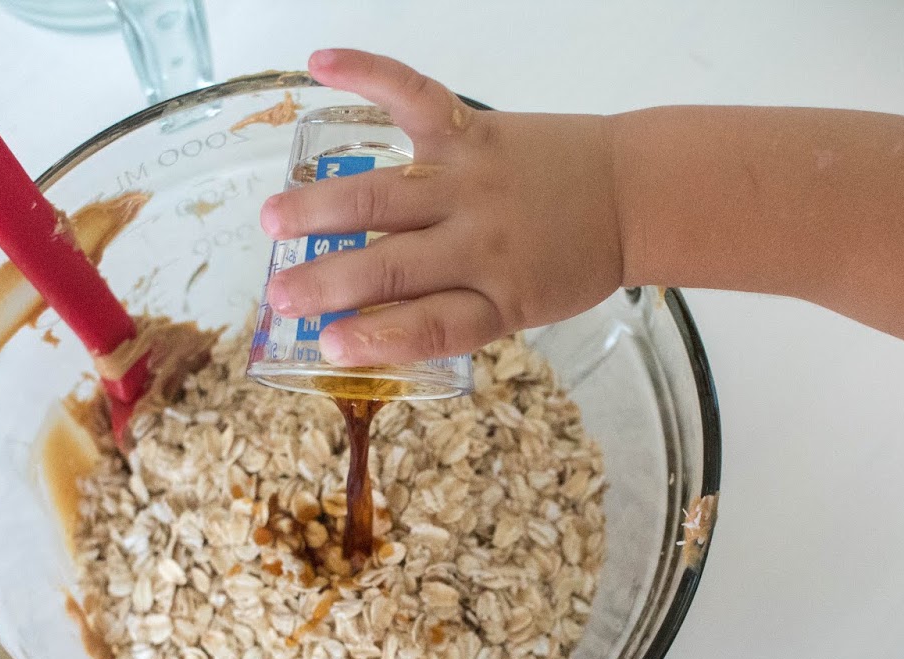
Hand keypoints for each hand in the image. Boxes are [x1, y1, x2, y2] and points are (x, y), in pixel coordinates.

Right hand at [259, 49, 625, 365]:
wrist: (631, 195)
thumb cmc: (569, 259)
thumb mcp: (521, 307)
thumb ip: (454, 313)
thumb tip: (364, 328)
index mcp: (497, 297)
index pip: (431, 325)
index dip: (377, 339)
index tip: (330, 347)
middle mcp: (480, 241)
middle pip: (396, 265)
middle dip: (330, 282)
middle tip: (278, 296)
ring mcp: (472, 180)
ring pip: (384, 195)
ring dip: (321, 207)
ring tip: (272, 221)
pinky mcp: (473, 130)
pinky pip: (414, 96)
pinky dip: (366, 74)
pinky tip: (318, 65)